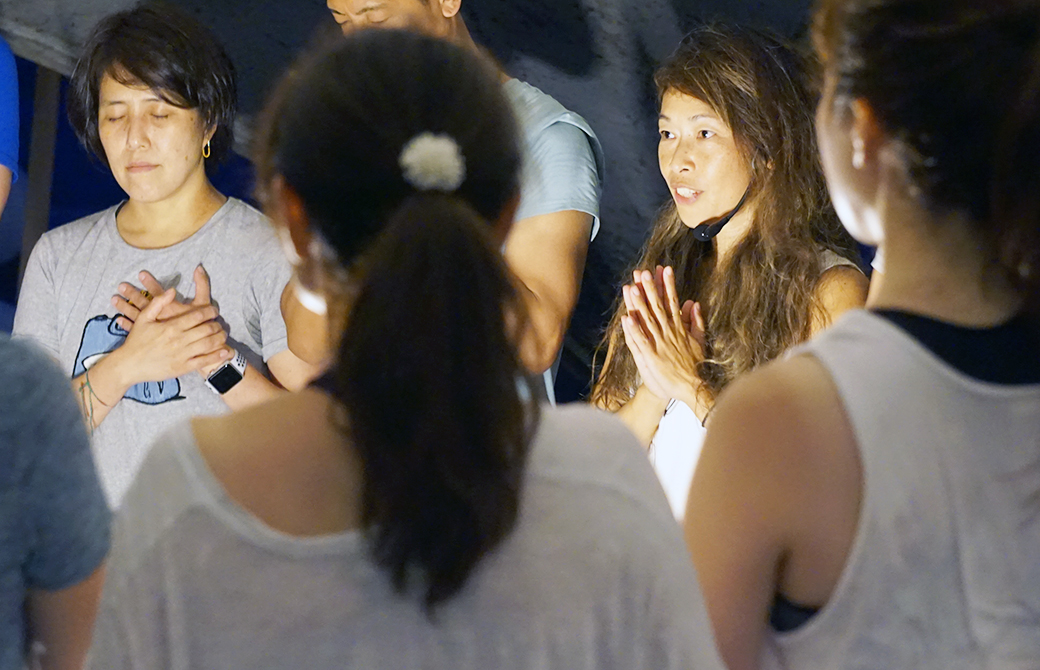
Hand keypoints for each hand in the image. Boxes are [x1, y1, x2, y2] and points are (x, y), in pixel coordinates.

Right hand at [110, 287, 229, 385]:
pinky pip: (203, 361)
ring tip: (223, 334)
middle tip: (220, 322)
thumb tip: (172, 290)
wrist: (128, 365)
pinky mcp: (182, 368)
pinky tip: (225, 352)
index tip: (214, 309)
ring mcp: (182, 355)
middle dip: (217, 324)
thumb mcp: (143, 318)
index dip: (210, 311)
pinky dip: (216, 356)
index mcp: (171, 326)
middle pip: (206, 329)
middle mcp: (179, 340)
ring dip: (220, 338)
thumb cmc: (136, 341)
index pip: (197, 316)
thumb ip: (158, 302)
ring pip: (208, 344)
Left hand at [112, 265, 210, 328]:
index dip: (149, 282)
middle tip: (121, 286)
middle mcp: (160, 317)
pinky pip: (135, 330)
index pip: (157, 292)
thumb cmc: (202, 326)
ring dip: (125, 307)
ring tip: (114, 299)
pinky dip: (126, 325)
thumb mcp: (204, 304)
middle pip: (143, 303)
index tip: (140, 274)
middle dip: (132, 294)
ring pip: (136, 316)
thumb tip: (199, 267)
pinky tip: (118, 320)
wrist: (199, 348)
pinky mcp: (151, 337)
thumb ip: (202, 285)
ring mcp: (154, 328)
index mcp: (170, 308)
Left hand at [621, 265, 706, 406]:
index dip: (666, 285)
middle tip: (643, 272)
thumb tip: (694, 303)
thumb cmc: (694, 366)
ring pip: (647, 320)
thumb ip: (697, 321)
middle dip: (649, 288)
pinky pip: (640, 341)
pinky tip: (626, 318)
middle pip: (656, 307)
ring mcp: (659, 344)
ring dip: (639, 304)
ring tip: (632, 288)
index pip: (671, 302)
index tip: (663, 269)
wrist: (693, 388)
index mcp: (678, 328)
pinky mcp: (651, 357)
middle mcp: (668, 333)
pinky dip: (633, 330)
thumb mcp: (700, 340)